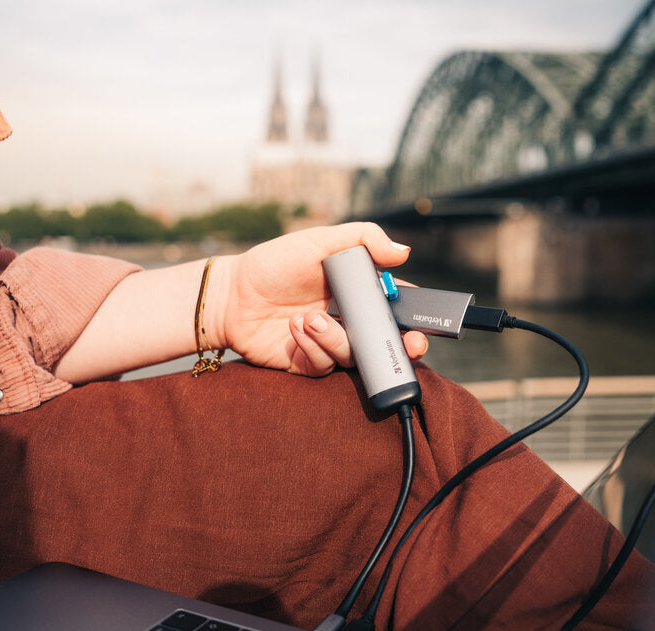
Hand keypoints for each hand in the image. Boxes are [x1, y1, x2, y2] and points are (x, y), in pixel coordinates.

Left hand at [209, 222, 428, 375]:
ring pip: (357, 356)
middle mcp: (349, 321)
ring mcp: (330, 344)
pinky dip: (313, 347)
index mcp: (358, 292)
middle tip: (409, 346)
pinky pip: (326, 365)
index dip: (415, 319)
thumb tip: (404, 251)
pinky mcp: (309, 364)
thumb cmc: (274, 264)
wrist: (231, 295)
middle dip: (403, 347)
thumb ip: (363, 239)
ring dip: (337, 339)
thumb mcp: (319, 241)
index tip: (423, 325)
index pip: (396, 307)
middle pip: (388, 341)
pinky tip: (294, 328)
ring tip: (309, 318)